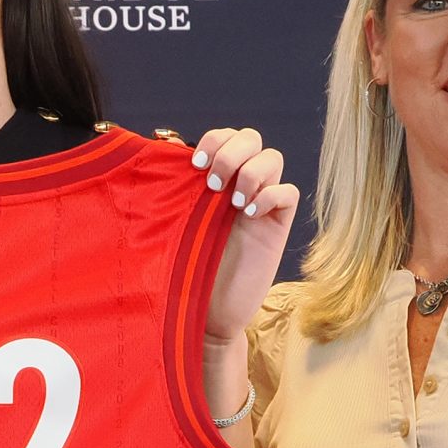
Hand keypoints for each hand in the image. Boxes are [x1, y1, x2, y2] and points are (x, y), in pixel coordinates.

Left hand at [193, 126, 300, 345]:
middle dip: (232, 152)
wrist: (205, 311)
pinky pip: (288, 192)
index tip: (195, 164)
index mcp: (214, 178)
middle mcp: (239, 184)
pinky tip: (249, 215)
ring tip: (231, 204)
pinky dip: (271, 195)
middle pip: (252, 138)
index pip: (226, 137)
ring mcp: (260, 203)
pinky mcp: (277, 225)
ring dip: (251, 172)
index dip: (215, 140)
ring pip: (272, 158)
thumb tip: (159, 148)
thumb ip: (171, 189)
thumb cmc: (184, 269)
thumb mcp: (171, 223)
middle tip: (212, 185)